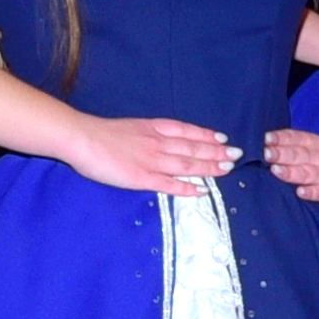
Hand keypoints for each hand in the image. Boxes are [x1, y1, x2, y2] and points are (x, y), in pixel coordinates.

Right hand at [59, 114, 239, 194]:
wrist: (82, 138)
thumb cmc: (101, 133)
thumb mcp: (131, 127)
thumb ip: (147, 134)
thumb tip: (162, 140)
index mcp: (153, 128)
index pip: (187, 131)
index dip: (206, 135)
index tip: (222, 138)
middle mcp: (158, 143)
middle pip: (192, 148)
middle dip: (216, 152)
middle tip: (236, 155)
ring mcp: (151, 160)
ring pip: (187, 164)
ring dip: (209, 167)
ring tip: (227, 169)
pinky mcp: (142, 178)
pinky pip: (169, 184)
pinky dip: (187, 188)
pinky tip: (202, 191)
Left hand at [264, 123, 318, 203]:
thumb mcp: (315, 143)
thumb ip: (293, 145)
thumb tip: (264, 146)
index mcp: (311, 144)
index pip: (295, 139)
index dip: (280, 139)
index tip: (266, 138)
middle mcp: (317, 158)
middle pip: (298, 155)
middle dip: (281, 154)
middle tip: (266, 153)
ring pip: (306, 173)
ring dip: (291, 172)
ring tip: (276, 170)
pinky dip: (312, 192)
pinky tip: (301, 193)